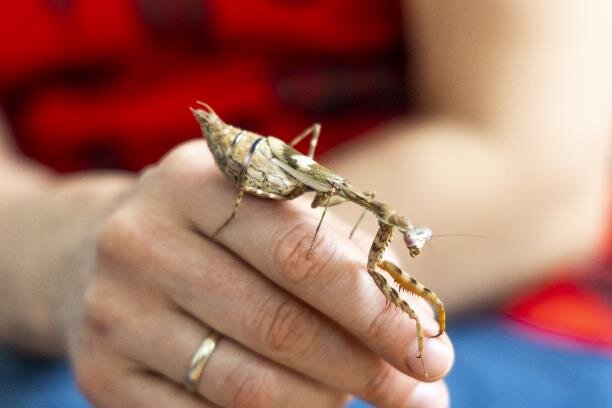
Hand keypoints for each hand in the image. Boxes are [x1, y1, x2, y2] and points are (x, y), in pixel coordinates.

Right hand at [64, 141, 452, 406]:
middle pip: (278, 325)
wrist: (99, 248)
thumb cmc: (218, 229)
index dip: (376, 313)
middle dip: (364, 369)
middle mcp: (142, 240)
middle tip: (418, 394)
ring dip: (323, 403)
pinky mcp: (100, 372)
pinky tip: (305, 407)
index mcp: (197, 180)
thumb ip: (346, 260)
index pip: (303, 255)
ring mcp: (113, 310)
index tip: (433, 356)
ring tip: (358, 396)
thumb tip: (422, 334)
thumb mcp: (275, 213)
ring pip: (244, 385)